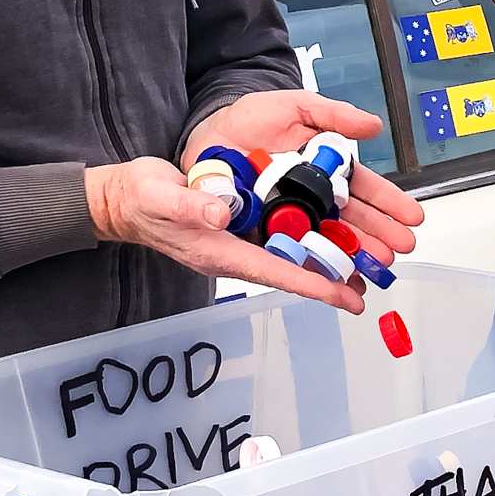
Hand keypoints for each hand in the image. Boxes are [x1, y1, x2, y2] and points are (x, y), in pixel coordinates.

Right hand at [86, 157, 373, 313]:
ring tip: (362, 269)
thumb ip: (189, 207)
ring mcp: (240, 239)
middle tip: (367, 290)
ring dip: (323, 260)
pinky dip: (306, 236)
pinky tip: (331, 231)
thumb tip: (220, 215)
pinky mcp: (242, 222)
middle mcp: (236, 250)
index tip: (344, 297)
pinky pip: (279, 235)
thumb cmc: (141, 200)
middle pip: (290, 269)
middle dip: (327, 279)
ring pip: (290, 254)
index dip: (311, 285)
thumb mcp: (161, 198)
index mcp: (221, 252)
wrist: (128, 198)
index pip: (275, 273)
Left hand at [181, 90, 424, 262]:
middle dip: (379, 234)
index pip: (363, 187)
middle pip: (352, 219)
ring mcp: (290, 215)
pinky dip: (319, 269)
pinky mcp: (266, 231)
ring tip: (379, 266)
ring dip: (357, 255)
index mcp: (324, 166)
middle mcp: (311, 195)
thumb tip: (373, 126)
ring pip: (330, 239)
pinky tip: (342, 282)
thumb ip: (333, 114)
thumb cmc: (249, 119)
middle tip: (401, 248)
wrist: (206, 135)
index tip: (411, 216)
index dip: (387, 202)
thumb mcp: (295, 107)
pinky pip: (296, 254)